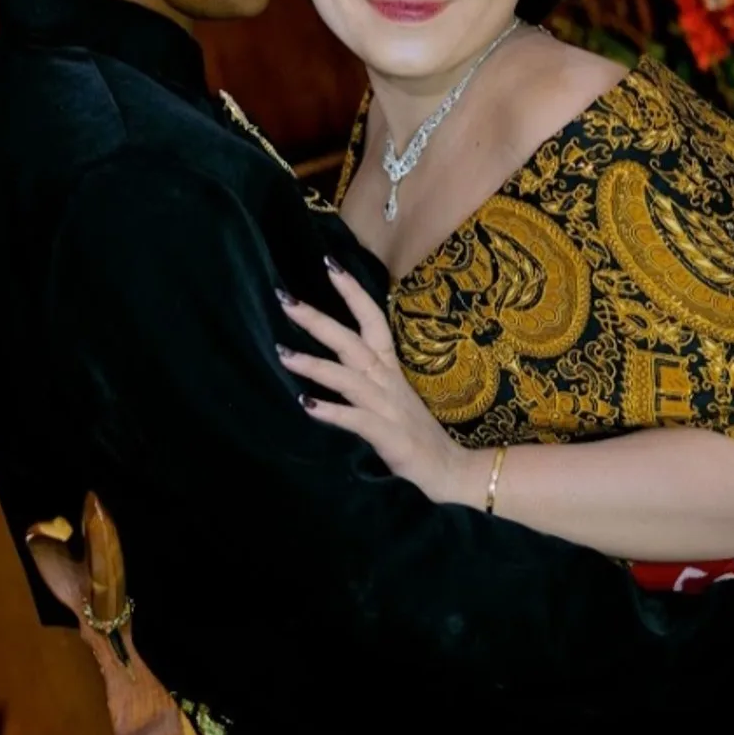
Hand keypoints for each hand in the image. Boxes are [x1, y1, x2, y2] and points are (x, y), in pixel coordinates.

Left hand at [277, 260, 469, 504]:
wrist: (450, 470)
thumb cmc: (414, 433)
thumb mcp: (391, 396)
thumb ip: (365, 376)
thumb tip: (331, 356)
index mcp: (388, 368)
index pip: (372, 319)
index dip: (352, 291)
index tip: (329, 264)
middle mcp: (386, 380)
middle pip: (351, 341)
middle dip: (317, 319)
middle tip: (284, 299)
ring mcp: (387, 407)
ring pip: (348, 377)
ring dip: (315, 364)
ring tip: (283, 354)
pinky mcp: (387, 436)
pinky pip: (356, 420)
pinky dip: (332, 411)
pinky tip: (306, 405)